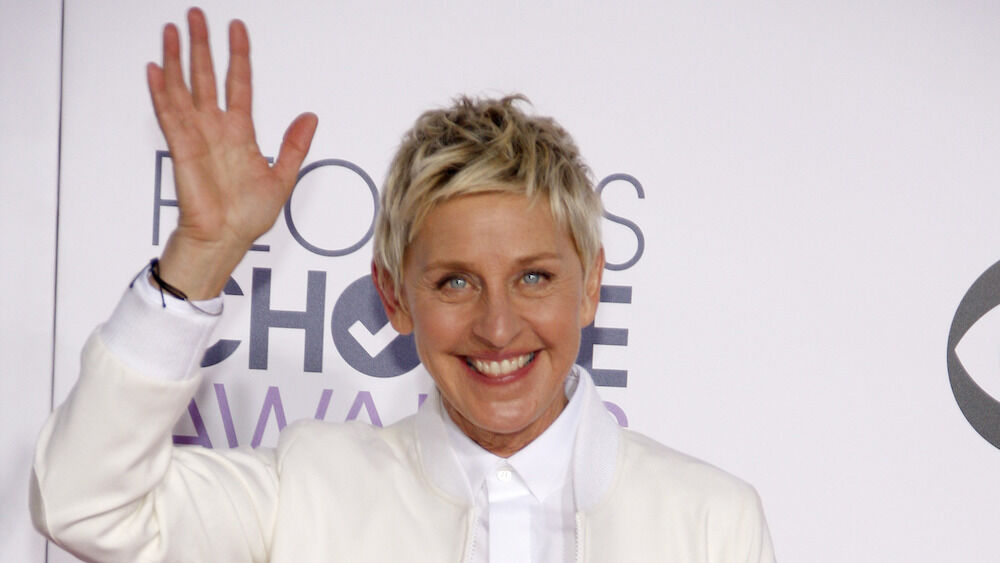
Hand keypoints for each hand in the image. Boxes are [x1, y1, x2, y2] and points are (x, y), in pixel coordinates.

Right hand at [147, 8, 316, 298]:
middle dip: (202, 46)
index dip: (238, 56)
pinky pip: (170, 115)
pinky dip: (162, 91)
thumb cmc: (247, 217)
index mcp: (240, 134)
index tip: (237, 30)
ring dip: (178, 59)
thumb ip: (294, 146)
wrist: (226, 241)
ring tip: (174, 31)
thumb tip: (310, 118)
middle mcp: (216, 130)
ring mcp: (197, 137)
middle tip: (196, 16)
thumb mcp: (283, 178)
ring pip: (183, 88)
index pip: (239, 83)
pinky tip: (156, 68)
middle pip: (206, 76)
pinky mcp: (182, 150)